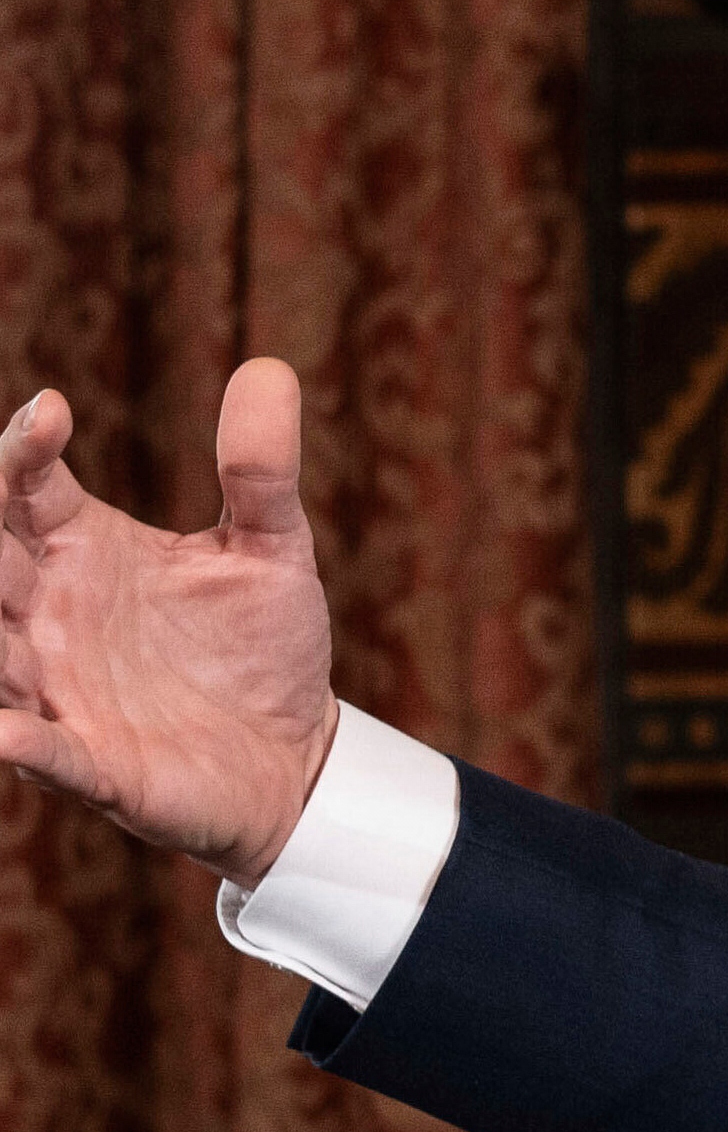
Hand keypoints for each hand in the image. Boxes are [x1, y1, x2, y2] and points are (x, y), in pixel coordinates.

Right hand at [0, 360, 336, 884]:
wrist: (296, 754)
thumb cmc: (263, 647)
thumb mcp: (272, 550)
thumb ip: (260, 470)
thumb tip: (270, 370)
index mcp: (81, 548)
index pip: (22, 486)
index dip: (23, 447)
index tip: (54, 413)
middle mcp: (49, 612)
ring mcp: (57, 687)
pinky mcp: (89, 762)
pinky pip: (37, 748)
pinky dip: (16, 737)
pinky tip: (7, 730)